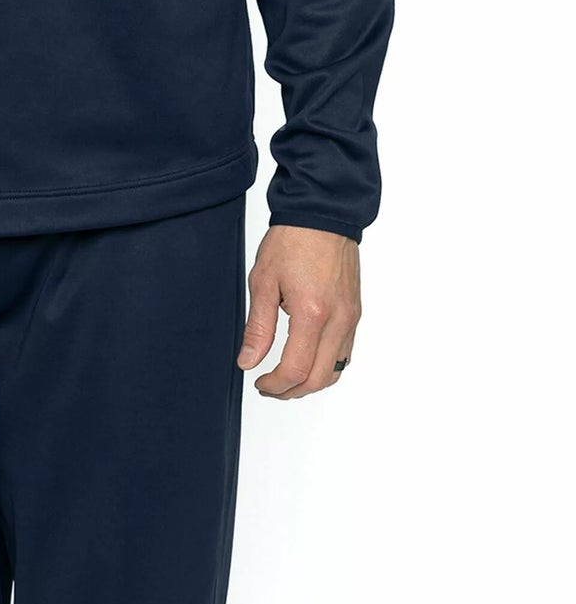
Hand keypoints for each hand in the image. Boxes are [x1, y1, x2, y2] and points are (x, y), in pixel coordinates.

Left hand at [236, 225, 360, 397]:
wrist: (322, 213)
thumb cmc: (292, 240)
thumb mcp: (263, 281)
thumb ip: (257, 327)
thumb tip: (248, 361)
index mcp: (312, 313)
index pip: (295, 370)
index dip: (275, 385)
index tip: (259, 382)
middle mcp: (338, 320)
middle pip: (319, 378)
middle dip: (292, 390)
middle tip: (270, 387)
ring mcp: (351, 317)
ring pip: (337, 370)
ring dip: (311, 382)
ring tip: (286, 377)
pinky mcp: (355, 312)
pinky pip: (346, 352)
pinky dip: (328, 365)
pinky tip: (308, 358)